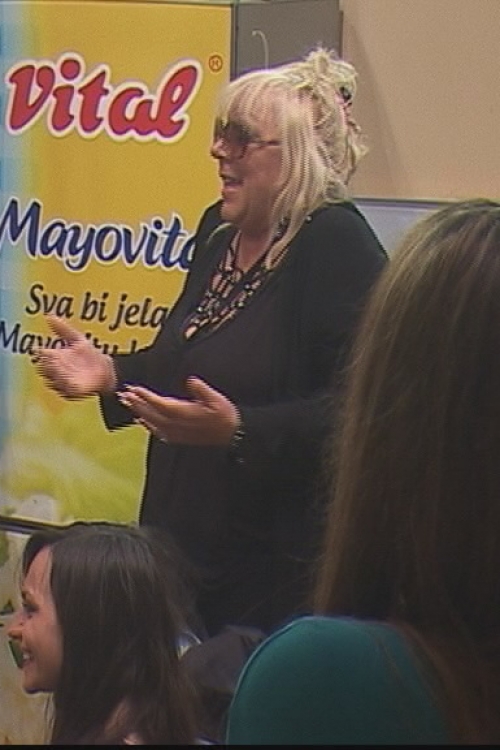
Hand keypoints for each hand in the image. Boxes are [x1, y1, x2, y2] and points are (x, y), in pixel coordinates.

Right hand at [35, 314, 116, 398]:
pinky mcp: (72, 392)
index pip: (41, 357)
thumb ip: (63, 329)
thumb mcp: (77, 339)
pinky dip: (65, 386)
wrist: (107, 370)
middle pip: (43, 370)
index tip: (49, 351)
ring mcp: (63, 383)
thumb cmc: (90, 355)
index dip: (42, 354)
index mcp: (55, 358)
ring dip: (56, 375)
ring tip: (63, 368)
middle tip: (56, 359)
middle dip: (48, 365)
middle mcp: (57, 371)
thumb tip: (49, 316)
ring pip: (51, 381)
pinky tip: (70, 379)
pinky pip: (64, 391)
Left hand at [117, 376, 239, 445]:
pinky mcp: (176, 437)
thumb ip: (202, 390)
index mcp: (184, 413)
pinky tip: (141, 420)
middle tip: (123, 394)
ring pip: (151, 422)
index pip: (159, 403)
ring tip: (127, 403)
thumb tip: (191, 380)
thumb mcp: (217, 399)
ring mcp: (175, 432)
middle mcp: (176, 425)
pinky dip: (146, 424)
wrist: (230, 434)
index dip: (145, 396)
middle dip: (136, 403)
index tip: (134, 388)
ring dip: (138, 412)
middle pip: (150, 413)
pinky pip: (156, 431)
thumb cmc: (224, 415)